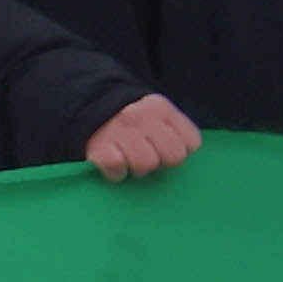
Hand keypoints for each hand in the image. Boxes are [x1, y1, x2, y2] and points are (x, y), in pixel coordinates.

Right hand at [84, 94, 203, 183]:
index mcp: (161, 108)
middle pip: (174, 157)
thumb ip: (176, 131)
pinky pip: (119, 170)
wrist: (90, 110)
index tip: (167, 147)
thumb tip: (185, 154)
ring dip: (138, 169)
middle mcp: (141, 116)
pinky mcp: (100, 147)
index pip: (192, 142)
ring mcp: (119, 131)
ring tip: (130, 159)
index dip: (182, 150)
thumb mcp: (157, 116)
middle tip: (149, 155)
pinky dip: (117, 173)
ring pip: (147, 165)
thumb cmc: (133, 123)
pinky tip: (116, 164)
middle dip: (163, 161)